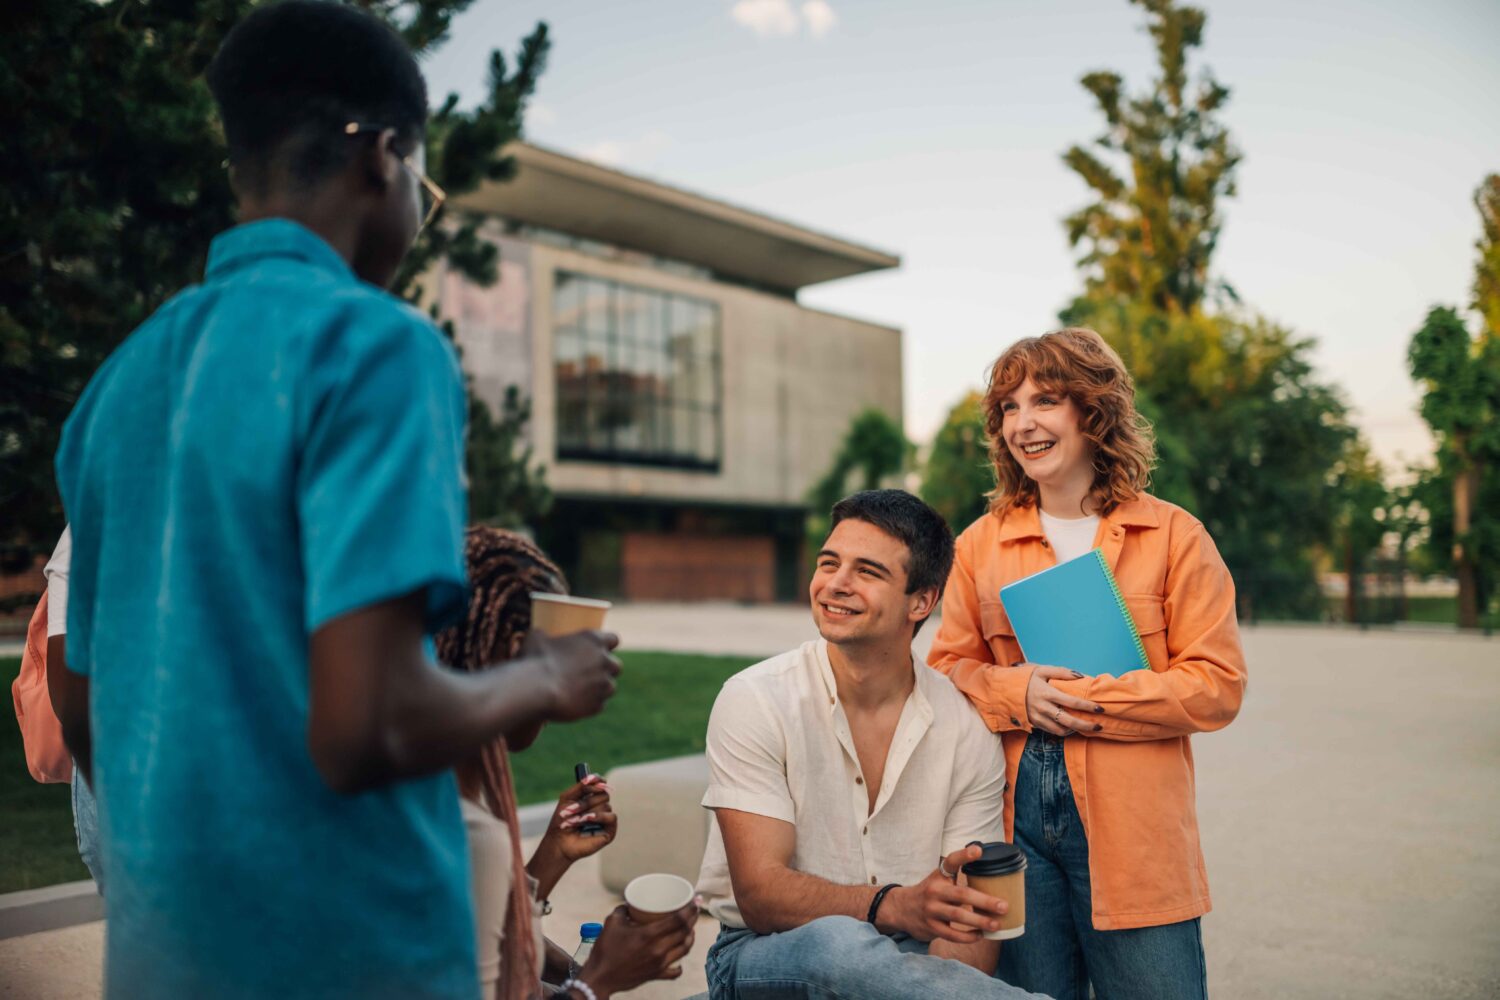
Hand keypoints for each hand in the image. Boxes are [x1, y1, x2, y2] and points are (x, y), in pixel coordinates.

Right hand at [520, 629, 621, 721]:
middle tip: (589, 673)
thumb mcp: (536, 638)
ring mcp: (603, 685)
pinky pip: (599, 705)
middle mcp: (604, 661)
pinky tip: (574, 703)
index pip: (613, 639)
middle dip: (605, 669)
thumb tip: (540, 636)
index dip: (606, 645)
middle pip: (616, 666)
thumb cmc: (535, 660)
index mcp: (593, 640)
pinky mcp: (597, 705)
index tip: (596, 651)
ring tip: (580, 691)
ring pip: (610, 687)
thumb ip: (545, 636)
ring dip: (599, 689)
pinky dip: (589, 705)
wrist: (535, 690)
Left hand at [543, 774, 617, 862]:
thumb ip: (581, 786)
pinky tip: (587, 820)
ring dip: (587, 811)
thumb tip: (595, 778)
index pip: (601, 784)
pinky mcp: (610, 830)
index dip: (598, 780)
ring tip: (574, 821)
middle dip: (586, 801)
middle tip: (571, 810)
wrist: (559, 841)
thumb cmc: (562, 821)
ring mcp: (606, 818)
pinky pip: (611, 817)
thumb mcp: (567, 798)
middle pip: (603, 793)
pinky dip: (598, 817)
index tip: (590, 780)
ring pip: (605, 805)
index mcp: (592, 798)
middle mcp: (601, 807)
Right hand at [579, 901, 697, 997]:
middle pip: (685, 932)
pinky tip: (679, 957)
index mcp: (649, 934)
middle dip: (693, 919)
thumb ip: (623, 910)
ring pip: (684, 949)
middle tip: (694, 910)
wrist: (600, 978)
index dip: (690, 909)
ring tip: (690, 929)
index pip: (678, 920)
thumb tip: (630, 903)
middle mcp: (658, 949)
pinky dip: (680, 964)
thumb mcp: (612, 923)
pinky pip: (675, 971)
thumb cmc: (605, 949)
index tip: (695, 901)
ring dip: (690, 937)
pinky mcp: (656, 975)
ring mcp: (659, 964)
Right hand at [880, 845, 1009, 943]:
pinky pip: (951, 934)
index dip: (964, 855)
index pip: (951, 862)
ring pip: (957, 916)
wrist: (901, 908)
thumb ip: (958, 877)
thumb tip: (992, 879)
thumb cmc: (931, 892)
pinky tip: (980, 935)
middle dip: (984, 901)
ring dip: (979, 921)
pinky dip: (967, 936)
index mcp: (939, 875)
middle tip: (1003, 906)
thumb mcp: (939, 879)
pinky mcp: (930, 926)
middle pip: (961, 895)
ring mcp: (931, 909)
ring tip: (996, 925)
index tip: (978, 850)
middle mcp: (934, 890)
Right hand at [1025, 664, 1102, 735]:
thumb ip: (1062, 672)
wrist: (1004, 690)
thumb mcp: (1042, 670)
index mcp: (1047, 693)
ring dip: (1076, 730)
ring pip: (1061, 731)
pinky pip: (1053, 732)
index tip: (1100, 709)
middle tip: (1099, 726)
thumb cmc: (1025, 678)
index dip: (1088, 706)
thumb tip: (1080, 676)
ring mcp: (1038, 718)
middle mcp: (1043, 708)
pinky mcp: (1034, 724)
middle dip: (1087, 726)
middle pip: (1070, 721)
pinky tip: (1071, 727)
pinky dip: (1064, 731)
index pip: (1073, 702)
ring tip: (1085, 727)